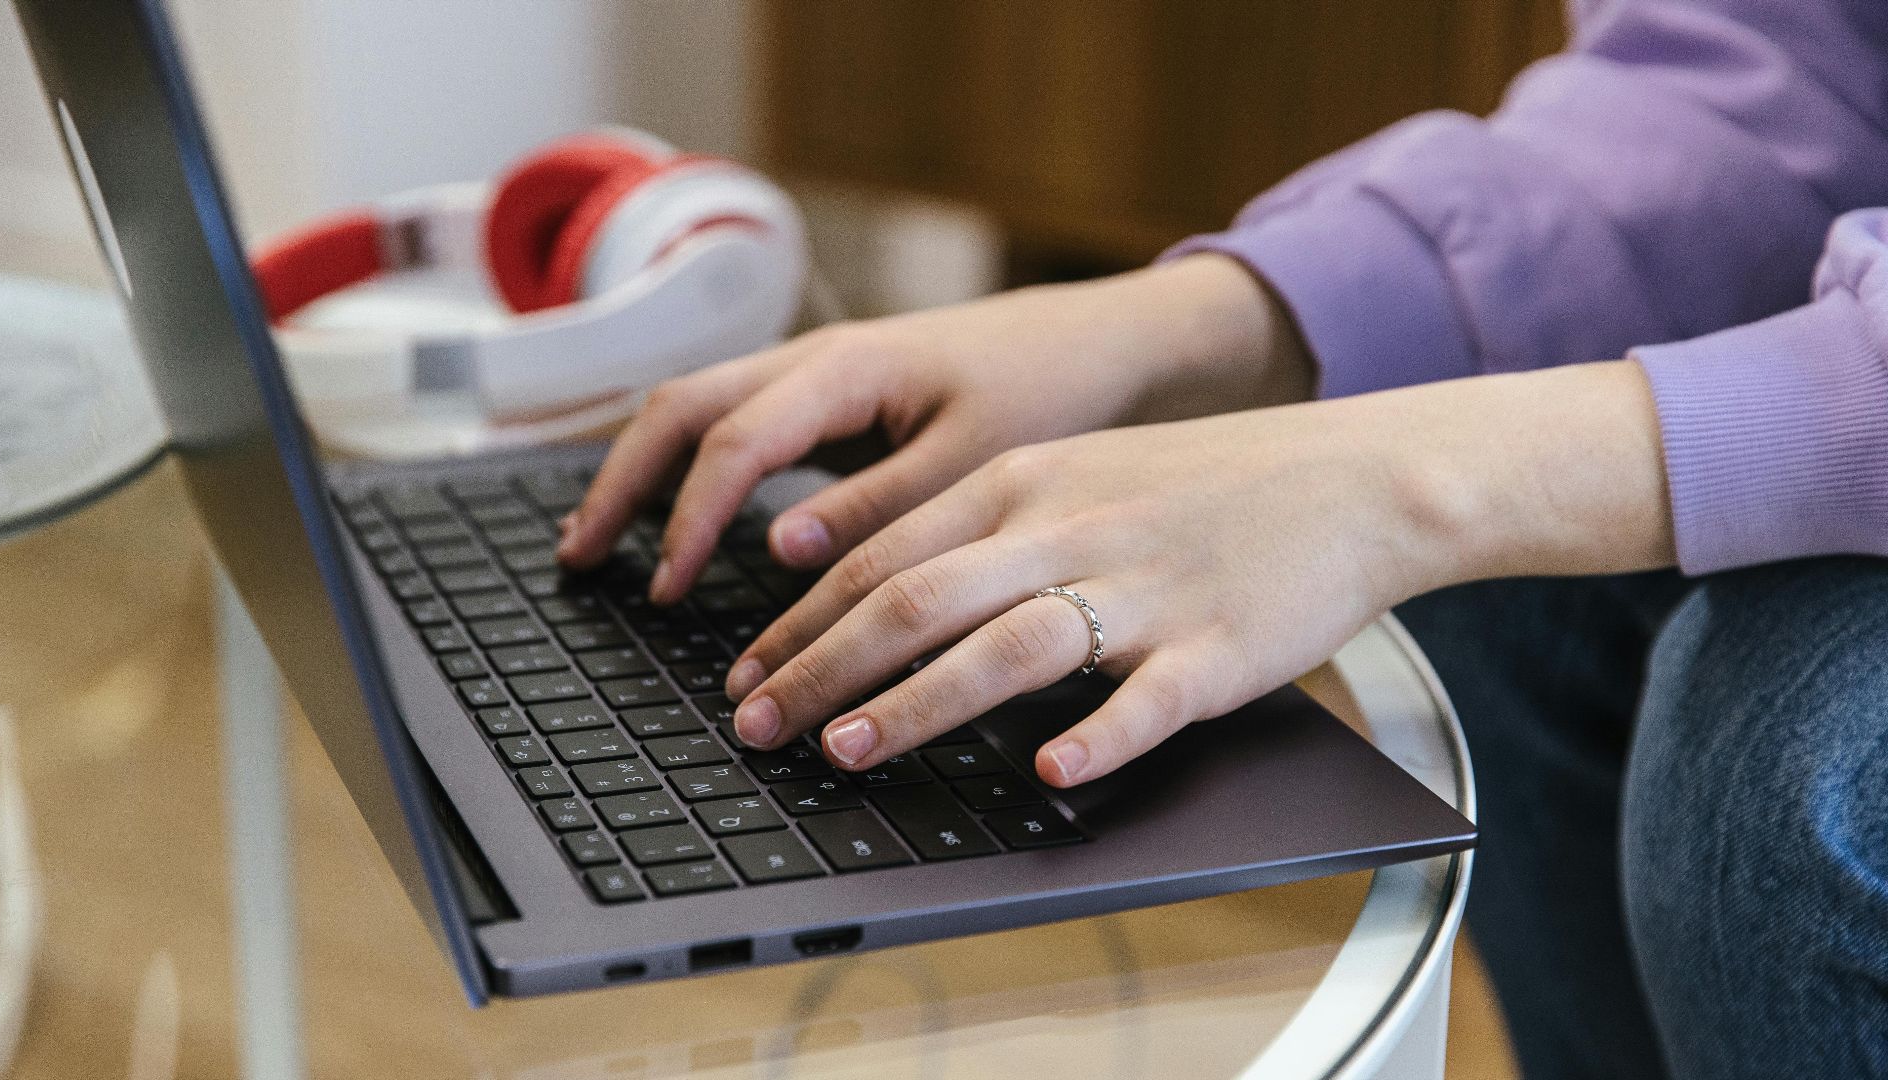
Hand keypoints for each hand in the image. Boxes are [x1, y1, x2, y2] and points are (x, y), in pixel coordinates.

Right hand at [556, 254, 1310, 601]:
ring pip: (697, 409)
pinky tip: (683, 518)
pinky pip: (736, 423)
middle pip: (679, 408)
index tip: (664, 591)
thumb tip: (778, 551)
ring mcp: (819, 373)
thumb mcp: (976, 461)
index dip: (689, 519)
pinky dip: (693, 470)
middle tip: (580, 561)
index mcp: (845, 367)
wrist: (1105, 340)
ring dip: (644, 473)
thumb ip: (880, 508)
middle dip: (622, 484)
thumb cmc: (1051, 390)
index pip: (731, 440)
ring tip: (600, 545)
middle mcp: (816, 359)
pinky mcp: (835, 397)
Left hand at [724, 360, 1675, 786]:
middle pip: (916, 599)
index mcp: (1025, 483)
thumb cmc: (1206, 485)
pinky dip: (1093, 738)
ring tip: (845, 749)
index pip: (883, 555)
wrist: (1354, 475)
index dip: (801, 623)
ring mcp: (1141, 589)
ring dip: (914, 703)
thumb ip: (982, 522)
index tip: (745, 674)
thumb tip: (878, 585)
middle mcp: (1067, 529)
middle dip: (817, 667)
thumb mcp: (1076, 472)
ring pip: (1006, 647)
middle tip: (753, 727)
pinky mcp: (1215, 649)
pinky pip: (1145, 700)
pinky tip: (1047, 775)